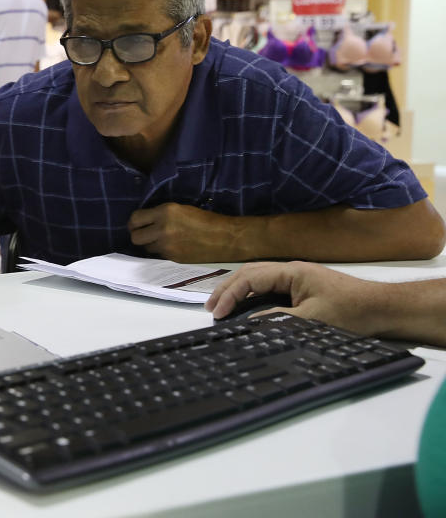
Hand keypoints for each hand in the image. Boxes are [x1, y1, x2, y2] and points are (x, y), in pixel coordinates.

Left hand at [128, 203, 244, 262]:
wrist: (225, 238)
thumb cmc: (206, 220)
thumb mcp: (181, 209)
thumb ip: (162, 214)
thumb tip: (146, 220)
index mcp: (165, 212)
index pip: (135, 218)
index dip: (134, 222)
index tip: (136, 224)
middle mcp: (163, 229)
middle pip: (135, 237)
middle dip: (137, 235)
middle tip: (144, 233)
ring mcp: (167, 245)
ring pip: (146, 248)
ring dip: (150, 244)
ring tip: (161, 240)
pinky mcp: (173, 258)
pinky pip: (159, 255)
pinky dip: (162, 251)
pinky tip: (172, 247)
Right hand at [204, 261, 382, 335]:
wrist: (382, 309)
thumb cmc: (352, 312)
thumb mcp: (312, 319)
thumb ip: (278, 319)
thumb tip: (249, 323)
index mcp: (291, 271)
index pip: (250, 278)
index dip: (229, 294)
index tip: (217, 313)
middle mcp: (291, 270)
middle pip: (249, 273)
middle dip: (226, 289)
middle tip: (209, 307)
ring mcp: (296, 278)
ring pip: (257, 279)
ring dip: (237, 291)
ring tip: (220, 306)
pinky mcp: (301, 289)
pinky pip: (268, 288)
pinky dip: (251, 295)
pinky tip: (245, 307)